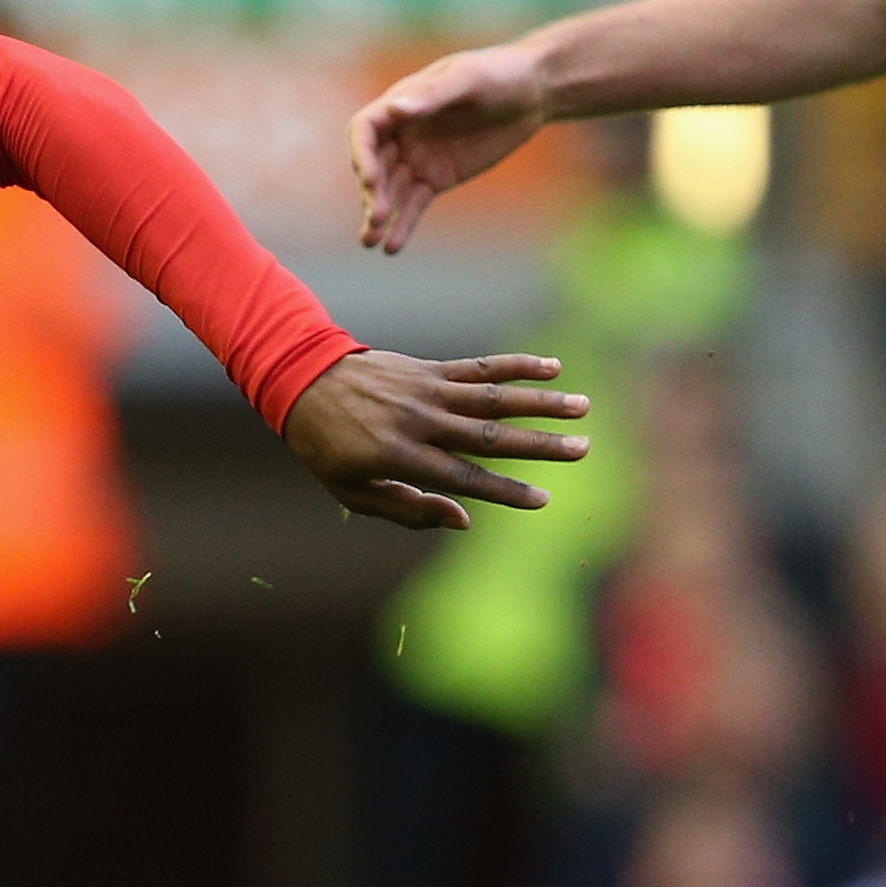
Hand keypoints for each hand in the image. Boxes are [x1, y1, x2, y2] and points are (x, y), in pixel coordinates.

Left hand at [281, 350, 590, 529]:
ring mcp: (427, 390)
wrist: (301, 380)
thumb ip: (407, 510)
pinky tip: (552, 367)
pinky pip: (479, 367)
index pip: (464, 478)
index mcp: (400, 456)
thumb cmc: (327, 447)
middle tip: (583, 449)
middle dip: (540, 444)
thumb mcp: (352, 492)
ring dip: (541, 402)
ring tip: (582, 406)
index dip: (505, 491)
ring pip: (493, 397)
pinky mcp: (430, 369)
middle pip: (489, 435)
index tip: (544, 499)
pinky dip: (516, 366)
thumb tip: (463, 520)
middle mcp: (419, 421)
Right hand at [350, 42, 548, 252]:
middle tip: (377, 218)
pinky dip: (403, 225)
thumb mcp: (468, 79)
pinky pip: (414, 204)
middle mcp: (402, 133)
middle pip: (373, 166)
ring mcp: (418, 158)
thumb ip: (432, 94)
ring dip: (378, 215)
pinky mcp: (437, 178)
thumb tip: (394, 110)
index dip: (361, 156)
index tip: (370, 181)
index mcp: (401, 103)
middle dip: (371, 193)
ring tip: (372, 241)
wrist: (532, 92)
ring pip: (390, 190)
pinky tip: (392, 247)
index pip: (364, 131)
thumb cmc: (498, 74)